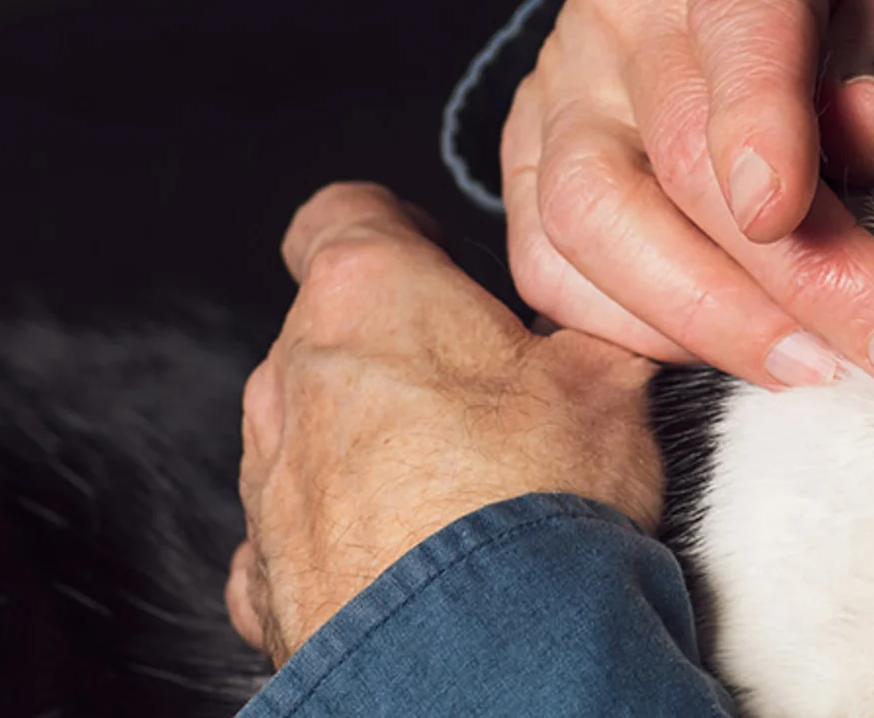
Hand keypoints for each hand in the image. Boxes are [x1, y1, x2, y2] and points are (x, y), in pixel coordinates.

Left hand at [226, 182, 662, 665]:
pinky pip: (296, 537)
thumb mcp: (608, 380)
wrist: (481, 658)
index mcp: (366, 296)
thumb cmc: (534, 509)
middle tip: (487, 395)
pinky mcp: (265, 574)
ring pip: (311, 435)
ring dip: (370, 449)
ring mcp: (268, 479)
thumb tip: (608, 318)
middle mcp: (293, 376)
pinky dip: (342, 542)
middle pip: (333, 333)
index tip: (428, 247)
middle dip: (400, 355)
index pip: (344, 215)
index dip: (392, 225)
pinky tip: (406, 565)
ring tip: (463, 495)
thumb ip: (589, 328)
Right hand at [504, 0, 873, 393]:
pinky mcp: (530, 160)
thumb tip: (867, 145)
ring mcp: (562, 76)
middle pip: (680, 145)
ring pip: (594, 215)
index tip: (783, 212)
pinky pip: (552, 266)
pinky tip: (737, 358)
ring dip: (712, 316)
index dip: (757, 115)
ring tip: (817, 370)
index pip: (738, 5)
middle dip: (795, 270)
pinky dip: (640, 330)